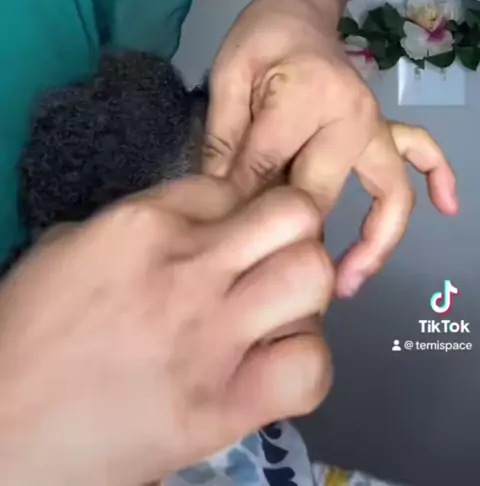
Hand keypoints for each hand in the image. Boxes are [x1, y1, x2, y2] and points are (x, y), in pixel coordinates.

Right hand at [0, 178, 333, 485]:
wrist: (0, 427)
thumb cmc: (26, 334)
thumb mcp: (69, 248)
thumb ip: (135, 225)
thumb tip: (188, 227)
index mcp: (144, 224)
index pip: (231, 187)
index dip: (238, 212)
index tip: (230, 239)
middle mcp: (190, 268)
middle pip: (294, 215)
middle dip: (292, 235)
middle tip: (270, 265)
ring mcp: (213, 336)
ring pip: (312, 277)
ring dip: (304, 296)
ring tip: (276, 317)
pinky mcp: (225, 407)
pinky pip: (309, 367)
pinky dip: (303, 364)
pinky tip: (273, 368)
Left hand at [202, 0, 457, 297]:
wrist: (298, 6)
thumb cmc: (259, 40)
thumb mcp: (228, 77)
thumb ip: (225, 136)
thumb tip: (221, 200)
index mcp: (305, 96)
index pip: (269, 168)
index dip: (238, 203)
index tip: (219, 234)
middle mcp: (352, 114)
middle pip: (322, 194)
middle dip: (291, 236)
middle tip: (265, 278)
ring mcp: (374, 121)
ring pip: (389, 190)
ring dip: (374, 242)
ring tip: (345, 284)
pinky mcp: (382, 124)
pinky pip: (420, 151)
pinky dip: (439, 177)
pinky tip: (447, 208)